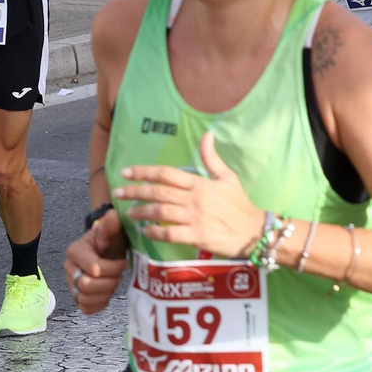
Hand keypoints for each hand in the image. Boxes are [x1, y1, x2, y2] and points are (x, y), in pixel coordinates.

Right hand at [63, 210, 128, 315]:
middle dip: (109, 282)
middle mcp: (69, 268)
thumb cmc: (111, 240)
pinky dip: (99, 304)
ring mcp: (71, 283)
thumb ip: (112, 224)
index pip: (94, 269)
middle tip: (119, 274)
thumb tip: (112, 216)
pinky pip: (84, 308)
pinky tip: (107, 294)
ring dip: (105, 293)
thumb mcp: (113, 231)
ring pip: (84, 298)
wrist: (108, 250)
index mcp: (75, 251)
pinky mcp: (76, 296)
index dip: (113, 268)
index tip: (124, 263)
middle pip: (87, 285)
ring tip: (113, 282)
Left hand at [113, 132, 264, 258]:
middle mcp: (194, 199)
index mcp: (200, 183)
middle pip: (158, 192)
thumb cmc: (240, 204)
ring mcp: (194, 218)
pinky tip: (145, 231)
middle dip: (135, 191)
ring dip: (141, 212)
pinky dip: (155, 232)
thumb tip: (207, 135)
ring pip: (160, 212)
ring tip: (129, 212)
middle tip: (117, 193)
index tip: (126, 173)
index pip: (167, 174)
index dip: (144, 172)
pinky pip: (169, 233)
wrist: (254, 231)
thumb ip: (212, 158)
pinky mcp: (196, 236)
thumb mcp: (228, 177)